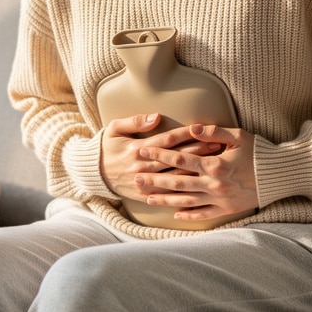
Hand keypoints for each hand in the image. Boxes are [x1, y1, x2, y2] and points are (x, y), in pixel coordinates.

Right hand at [100, 114, 220, 201]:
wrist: (93, 173)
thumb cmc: (106, 147)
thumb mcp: (115, 128)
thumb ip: (136, 121)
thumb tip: (157, 116)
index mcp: (136, 149)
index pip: (167, 140)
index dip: (187, 134)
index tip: (203, 129)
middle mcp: (142, 166)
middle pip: (176, 159)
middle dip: (198, 151)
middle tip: (217, 145)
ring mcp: (144, 182)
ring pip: (175, 176)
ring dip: (196, 170)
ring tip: (214, 164)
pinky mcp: (144, 194)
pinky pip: (167, 194)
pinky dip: (184, 190)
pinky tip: (199, 187)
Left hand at [134, 124, 257, 221]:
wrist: (281, 175)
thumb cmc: (260, 152)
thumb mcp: (238, 136)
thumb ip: (213, 132)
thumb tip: (192, 127)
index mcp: (215, 164)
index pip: (180, 159)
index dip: (160, 155)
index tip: (143, 152)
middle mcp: (214, 184)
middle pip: (177, 183)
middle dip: (154, 180)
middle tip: (135, 178)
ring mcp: (219, 199)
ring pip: (185, 201)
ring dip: (164, 200)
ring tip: (147, 198)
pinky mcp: (227, 210)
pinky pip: (203, 214)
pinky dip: (188, 215)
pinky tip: (174, 214)